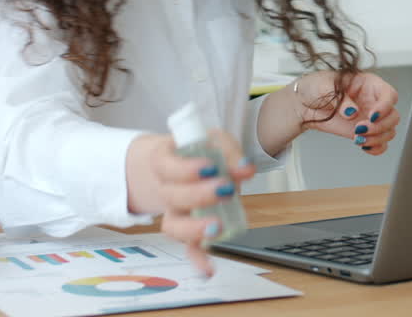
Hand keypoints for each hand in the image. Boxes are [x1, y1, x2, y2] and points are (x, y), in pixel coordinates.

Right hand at [125, 131, 255, 275]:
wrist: (186, 164)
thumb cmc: (200, 151)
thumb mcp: (215, 141)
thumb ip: (229, 152)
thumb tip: (245, 168)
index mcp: (166, 161)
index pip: (166, 165)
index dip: (186, 168)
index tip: (210, 165)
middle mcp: (167, 189)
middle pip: (172, 196)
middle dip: (199, 194)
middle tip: (225, 189)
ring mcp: (176, 213)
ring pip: (174, 226)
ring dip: (194, 228)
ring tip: (217, 226)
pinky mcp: (190, 231)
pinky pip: (189, 248)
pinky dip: (198, 260)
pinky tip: (209, 269)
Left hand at [295, 70, 400, 154]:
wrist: (304, 103)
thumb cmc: (316, 86)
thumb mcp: (325, 86)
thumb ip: (341, 98)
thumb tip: (352, 112)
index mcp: (368, 84)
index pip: (389, 94)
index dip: (385, 106)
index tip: (371, 115)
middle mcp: (373, 101)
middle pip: (393, 116)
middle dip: (380, 126)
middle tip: (360, 129)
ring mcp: (369, 118)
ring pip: (389, 130)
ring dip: (377, 138)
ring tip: (358, 138)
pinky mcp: (364, 131)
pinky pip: (380, 142)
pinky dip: (376, 147)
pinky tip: (364, 146)